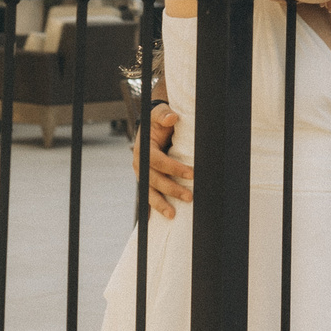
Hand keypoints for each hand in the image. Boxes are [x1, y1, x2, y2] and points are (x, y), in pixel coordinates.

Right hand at [133, 103, 191, 218]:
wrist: (152, 125)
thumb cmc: (158, 120)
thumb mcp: (159, 113)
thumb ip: (164, 115)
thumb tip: (172, 117)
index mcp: (143, 149)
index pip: (158, 161)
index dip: (173, 168)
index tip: (191, 174)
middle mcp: (139, 163)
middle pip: (154, 180)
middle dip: (171, 189)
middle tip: (189, 197)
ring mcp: (141, 174)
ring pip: (149, 191)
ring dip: (160, 204)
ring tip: (172, 215)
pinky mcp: (146, 180)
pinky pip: (150, 194)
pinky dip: (154, 207)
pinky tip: (162, 218)